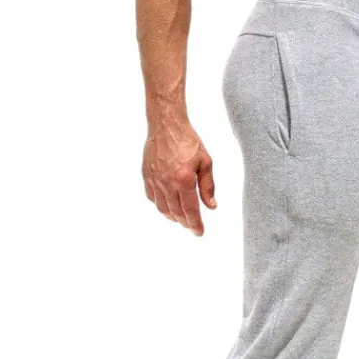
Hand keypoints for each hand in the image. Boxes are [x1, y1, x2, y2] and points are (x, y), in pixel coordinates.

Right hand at [142, 120, 215, 234]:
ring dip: (172, 217)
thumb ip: (208, 186)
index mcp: (184, 179)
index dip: (195, 224)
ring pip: (162, 208)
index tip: (199, 232)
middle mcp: (167, 182)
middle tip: (192, 225)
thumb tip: (212, 206)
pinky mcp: (146, 176)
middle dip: (185, 222)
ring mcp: (154, 180)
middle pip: (176, 212)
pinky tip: (168, 205)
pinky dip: (160, 205)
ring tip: (181, 219)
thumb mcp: (205, 162)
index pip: (190, 209)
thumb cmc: (188, 141)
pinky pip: (152, 198)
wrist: (166, 125)